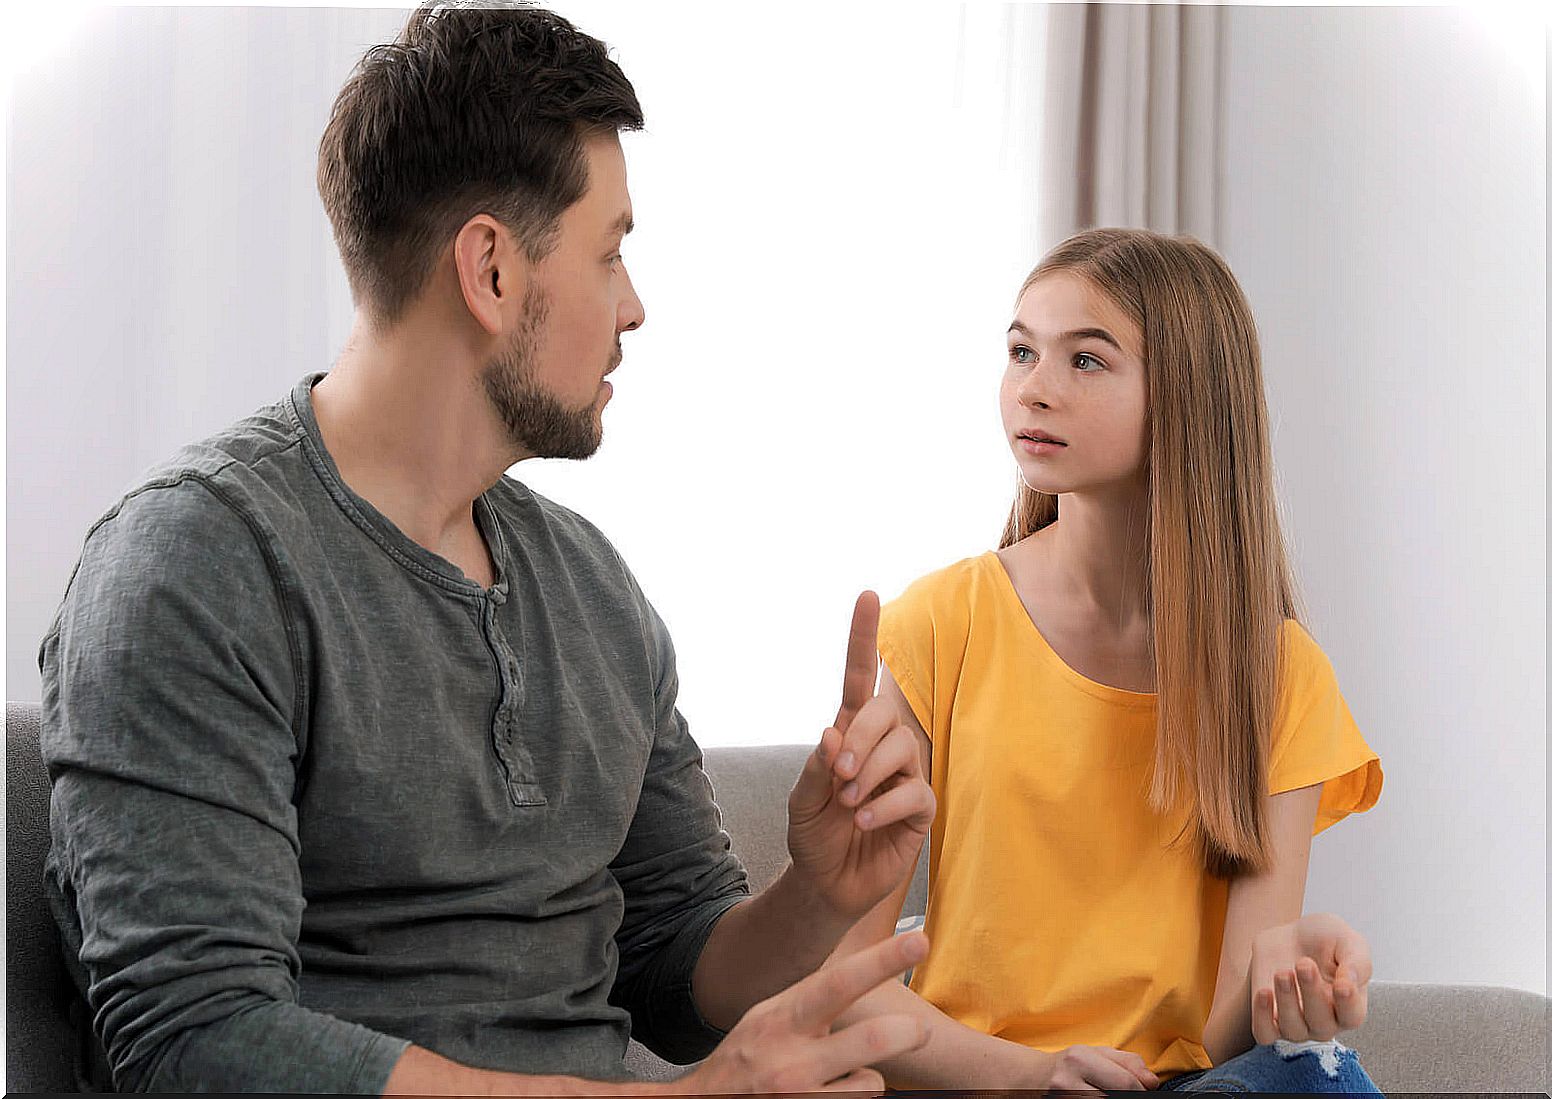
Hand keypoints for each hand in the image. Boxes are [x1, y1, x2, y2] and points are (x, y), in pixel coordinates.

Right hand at [674, 931, 930, 1094]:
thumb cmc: (742, 1062)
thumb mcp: (765, 1019)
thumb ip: (807, 1000)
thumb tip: (861, 968)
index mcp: (782, 1020)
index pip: (840, 983)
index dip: (882, 960)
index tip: (918, 940)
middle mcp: (793, 1061)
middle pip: (872, 1039)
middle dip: (907, 1031)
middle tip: (921, 1029)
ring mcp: (802, 1097)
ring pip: (872, 1083)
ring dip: (866, 1079)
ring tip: (840, 1076)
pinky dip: (848, 1098)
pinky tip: (826, 1095)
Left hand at [785, 592, 935, 919]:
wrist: (825, 884)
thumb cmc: (812, 835)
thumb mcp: (801, 801)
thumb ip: (816, 768)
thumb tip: (834, 732)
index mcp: (849, 734)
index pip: (859, 677)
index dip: (863, 637)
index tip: (868, 595)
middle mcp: (881, 748)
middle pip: (884, 713)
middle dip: (862, 738)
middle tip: (840, 775)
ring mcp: (904, 776)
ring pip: (904, 748)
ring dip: (871, 774)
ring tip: (849, 804)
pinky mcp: (919, 810)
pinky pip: (915, 793)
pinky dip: (886, 805)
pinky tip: (865, 822)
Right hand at [1030, 1045, 1158, 1090]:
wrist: (1031, 1078)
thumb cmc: (1069, 1066)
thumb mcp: (1097, 1054)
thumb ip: (1128, 1062)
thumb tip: (1152, 1082)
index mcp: (1080, 1059)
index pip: (1126, 1082)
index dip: (1141, 1091)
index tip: (1144, 1092)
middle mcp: (1067, 1082)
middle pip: (1116, 1098)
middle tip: (1130, 1095)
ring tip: (1108, 1094)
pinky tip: (1098, 1098)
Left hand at [1249, 912, 1371, 1043]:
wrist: (1291, 934)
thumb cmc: (1326, 940)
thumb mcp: (1347, 941)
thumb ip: (1356, 963)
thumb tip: (1349, 985)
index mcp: (1351, 1005)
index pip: (1352, 1017)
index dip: (1347, 1004)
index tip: (1341, 985)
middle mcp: (1326, 1022)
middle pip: (1321, 1024)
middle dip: (1311, 994)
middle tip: (1304, 964)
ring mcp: (1298, 1024)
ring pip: (1293, 1029)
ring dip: (1286, 1002)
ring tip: (1283, 973)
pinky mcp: (1270, 1019)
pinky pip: (1265, 1033)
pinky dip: (1262, 1018)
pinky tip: (1264, 992)